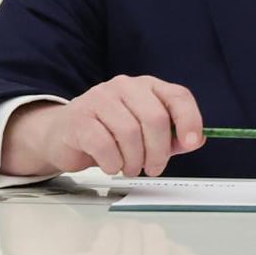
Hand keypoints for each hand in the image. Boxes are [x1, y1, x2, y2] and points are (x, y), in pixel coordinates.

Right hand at [1, 76, 203, 177]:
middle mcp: (125, 87)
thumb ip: (172, 137)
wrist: (60, 135)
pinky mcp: (79, 118)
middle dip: (159, 151)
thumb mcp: (145, 134)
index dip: (189, 120)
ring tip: (131, 168)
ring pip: (130, 133)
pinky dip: (113, 162)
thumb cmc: (108, 133)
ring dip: (134, 160)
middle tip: (154, 168)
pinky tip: (112, 166)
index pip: (177, 96)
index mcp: (147, 86)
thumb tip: (195, 141)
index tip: (190, 142)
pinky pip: (104, 145)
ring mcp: (99, 99)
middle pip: (155, 118)